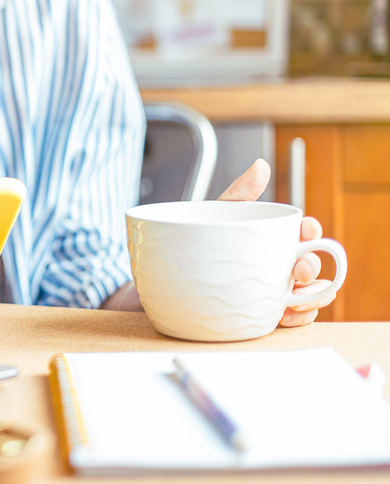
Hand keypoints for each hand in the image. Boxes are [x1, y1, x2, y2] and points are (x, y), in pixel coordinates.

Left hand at [218, 158, 331, 326]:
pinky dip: (298, 318)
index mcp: (276, 237)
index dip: (311, 231)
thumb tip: (261, 165)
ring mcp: (277, 287)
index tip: (306, 230)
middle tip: (297, 271)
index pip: (305, 232)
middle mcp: (281, 262)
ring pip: (312, 293)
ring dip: (313, 296)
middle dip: (312, 267)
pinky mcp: (269, 310)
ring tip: (295, 298)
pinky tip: (284, 316)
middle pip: (311, 264)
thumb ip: (241, 192)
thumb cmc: (203, 241)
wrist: (170, 275)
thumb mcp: (219, 214)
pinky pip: (296, 317)